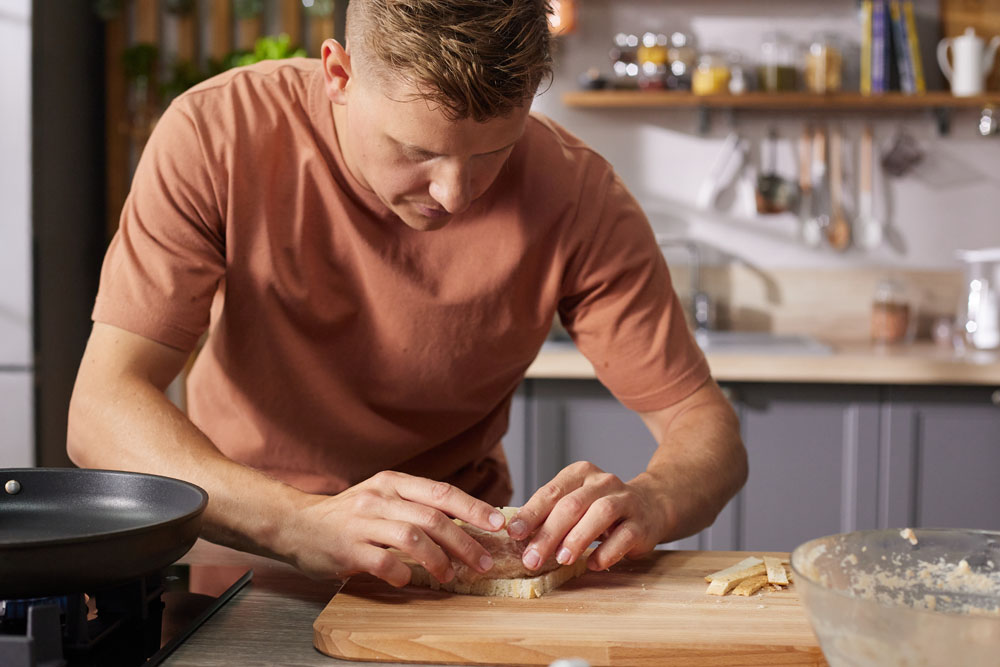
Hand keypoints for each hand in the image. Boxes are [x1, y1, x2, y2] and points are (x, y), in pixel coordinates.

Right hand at [281, 471, 506, 586]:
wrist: (295, 524)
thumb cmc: (347, 515)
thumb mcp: (382, 497)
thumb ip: (415, 505)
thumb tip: (464, 521)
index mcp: (393, 482)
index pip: (442, 492)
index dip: (474, 508)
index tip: (499, 523)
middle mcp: (379, 497)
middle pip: (433, 518)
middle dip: (465, 542)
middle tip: (483, 562)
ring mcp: (363, 523)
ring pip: (413, 538)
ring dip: (439, 560)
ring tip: (451, 575)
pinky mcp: (348, 548)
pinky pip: (384, 563)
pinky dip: (402, 575)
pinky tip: (407, 581)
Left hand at [507, 461, 666, 572]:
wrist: (651, 505)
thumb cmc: (601, 508)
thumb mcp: (574, 503)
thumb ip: (549, 515)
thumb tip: (516, 536)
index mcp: (579, 473)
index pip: (551, 492)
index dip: (531, 513)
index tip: (513, 533)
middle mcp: (602, 482)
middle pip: (572, 505)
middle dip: (549, 533)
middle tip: (531, 559)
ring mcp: (625, 500)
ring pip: (600, 514)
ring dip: (578, 538)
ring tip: (562, 559)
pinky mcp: (641, 523)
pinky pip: (625, 536)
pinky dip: (607, 552)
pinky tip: (593, 564)